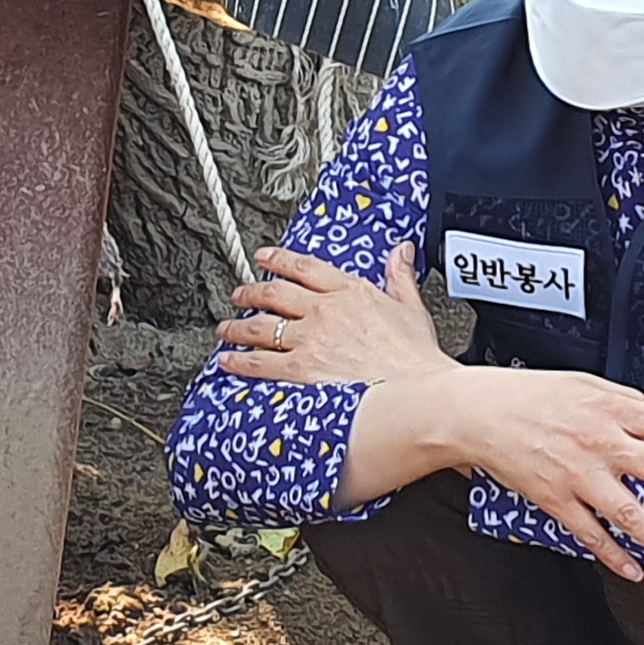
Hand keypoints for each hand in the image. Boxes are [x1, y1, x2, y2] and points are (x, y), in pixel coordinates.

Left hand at [214, 245, 444, 386]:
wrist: (416, 392)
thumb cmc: (417, 358)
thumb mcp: (412, 309)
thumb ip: (400, 277)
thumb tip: (401, 253)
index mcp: (350, 292)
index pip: (305, 267)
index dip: (279, 260)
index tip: (265, 257)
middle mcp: (324, 311)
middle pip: (275, 293)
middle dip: (251, 291)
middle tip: (239, 293)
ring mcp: (309, 340)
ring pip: (261, 325)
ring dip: (238, 325)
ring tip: (226, 327)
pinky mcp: (300, 370)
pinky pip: (260, 362)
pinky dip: (239, 360)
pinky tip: (228, 360)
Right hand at [447, 368, 643, 581]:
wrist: (478, 413)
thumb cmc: (531, 395)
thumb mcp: (586, 384)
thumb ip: (625, 401)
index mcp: (612, 411)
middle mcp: (600, 444)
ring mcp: (578, 476)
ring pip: (628, 512)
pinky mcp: (555, 500)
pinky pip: (590, 534)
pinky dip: (613, 556)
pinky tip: (635, 572)